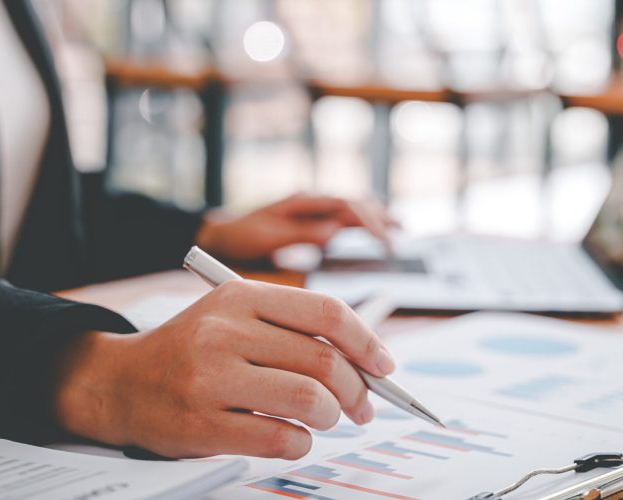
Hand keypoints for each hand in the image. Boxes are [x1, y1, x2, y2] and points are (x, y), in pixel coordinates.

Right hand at [52, 280, 395, 458]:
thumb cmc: (190, 351)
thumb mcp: (233, 317)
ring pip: (308, 399)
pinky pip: (280, 437)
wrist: (118, 383)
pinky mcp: (202, 423)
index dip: (366, 342)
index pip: (325, 312)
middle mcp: (224, 332)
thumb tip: (365, 362)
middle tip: (362, 407)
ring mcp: (210, 378)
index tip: (384, 366)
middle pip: (324, 359)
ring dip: (330, 416)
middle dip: (357, 390)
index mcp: (239, 297)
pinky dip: (302, 443)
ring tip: (324, 420)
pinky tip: (294, 438)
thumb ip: (291, 330)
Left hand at [195, 193, 396, 261]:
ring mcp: (314, 209)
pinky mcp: (314, 220)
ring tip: (400, 228)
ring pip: (354, 207)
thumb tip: (334, 233)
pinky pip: (346, 217)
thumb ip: (301, 234)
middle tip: (396, 242)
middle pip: (355, 204)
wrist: (222, 234)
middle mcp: (312, 201)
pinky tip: (380, 229)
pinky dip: (366, 222)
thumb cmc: (242, 236)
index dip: (368, 221)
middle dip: (379, 220)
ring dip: (377, 216)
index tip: (383, 239)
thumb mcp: (267, 237)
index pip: (345, 205)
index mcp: (303, 201)